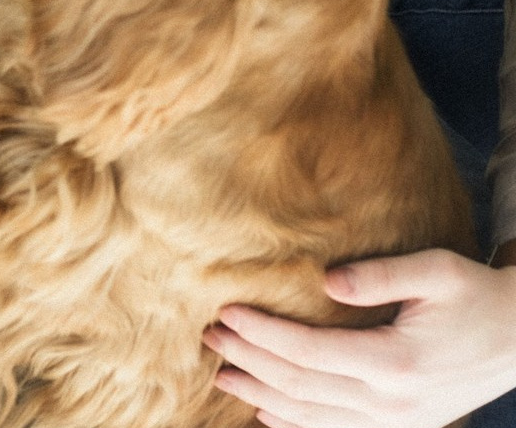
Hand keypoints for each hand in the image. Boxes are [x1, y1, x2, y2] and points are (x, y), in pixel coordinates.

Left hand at [203, 249, 515, 426]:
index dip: (262, 333)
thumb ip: (380, 274)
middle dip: (249, 361)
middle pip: (301, 387)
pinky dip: (296, 424)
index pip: (308, 352)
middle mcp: (392, 402)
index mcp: (396, 362)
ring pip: (313, 417)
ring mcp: (397, 422)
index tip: (225, 311)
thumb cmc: (473, 294)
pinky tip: (265, 410)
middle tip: (208, 337)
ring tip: (222, 373)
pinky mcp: (400, 426)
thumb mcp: (435, 270)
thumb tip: (326, 279)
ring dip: (262, 394)